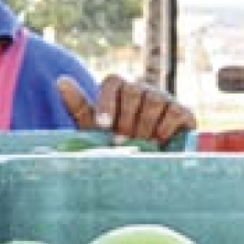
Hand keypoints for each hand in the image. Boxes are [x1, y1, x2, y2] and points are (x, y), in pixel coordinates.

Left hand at [57, 73, 195, 146]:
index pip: (113, 82)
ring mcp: (164, 98)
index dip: (107, 102)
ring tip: (140, 144)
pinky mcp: (182, 111)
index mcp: (120, 90)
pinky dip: (164, 128)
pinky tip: (158, 143)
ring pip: (154, 99)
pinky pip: (174, 111)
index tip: (103, 125)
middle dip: (125, 119)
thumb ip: (79, 106)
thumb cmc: (118, 144)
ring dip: (144, 125)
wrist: (150, 163)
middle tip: (121, 141)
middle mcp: (142, 89)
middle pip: (133, 90)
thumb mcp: (95, 130)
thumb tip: (61, 81)